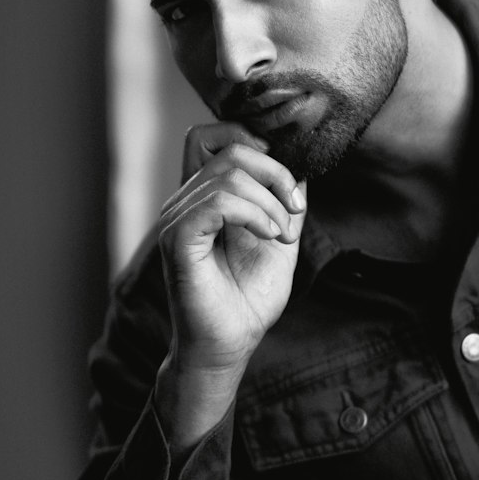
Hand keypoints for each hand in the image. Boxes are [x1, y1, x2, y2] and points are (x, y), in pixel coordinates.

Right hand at [154, 121, 306, 447]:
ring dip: (270, 203)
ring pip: (228, 175)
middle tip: (294, 212)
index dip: (256, 144)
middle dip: (276, 174)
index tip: (288, 185)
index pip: (214, 136)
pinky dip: (253, 213)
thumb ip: (286, 202)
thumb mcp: (281, 239)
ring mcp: (178, 218)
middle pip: (230, 149)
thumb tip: (300, 167)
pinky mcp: (178, 239)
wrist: (231, 343)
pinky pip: (217, 201)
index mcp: (205, 196)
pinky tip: (268, 236)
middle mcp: (186, 201)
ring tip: (282, 234)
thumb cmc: (249, 298)